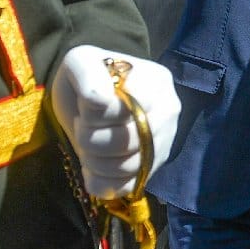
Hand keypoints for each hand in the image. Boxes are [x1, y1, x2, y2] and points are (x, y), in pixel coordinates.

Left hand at [50, 45, 180, 198]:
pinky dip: (104, 183)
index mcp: (156, 82)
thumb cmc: (89, 78)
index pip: (125, 111)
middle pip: (130, 142)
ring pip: (131, 167)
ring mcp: (165, 141)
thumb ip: (89, 76)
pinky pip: (131, 186)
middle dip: (92, 141)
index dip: (94, 117)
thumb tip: (102, 102)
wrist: (94, 96)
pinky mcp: (154, 166)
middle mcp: (169, 112)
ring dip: (95, 163)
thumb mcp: (80, 62)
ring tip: (87, 148)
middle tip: (82, 130)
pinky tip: (92, 169)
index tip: (84, 108)